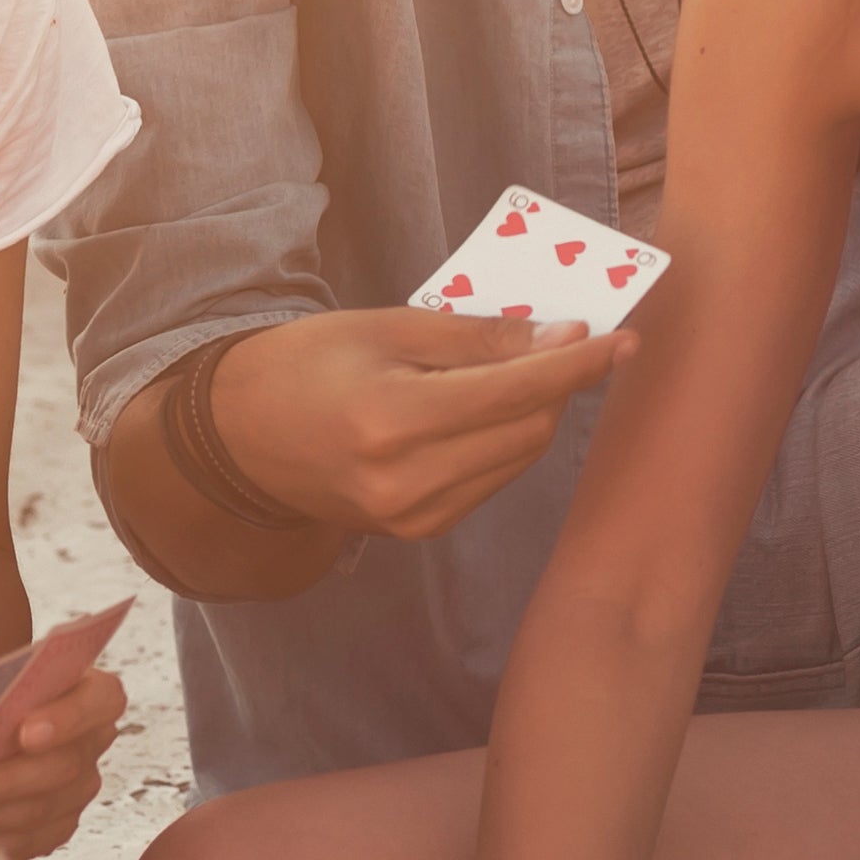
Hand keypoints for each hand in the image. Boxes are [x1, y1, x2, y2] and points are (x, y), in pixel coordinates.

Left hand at [0, 652, 127, 859]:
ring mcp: (74, 789)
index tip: (25, 732)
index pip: (100, 698)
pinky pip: (29, 840)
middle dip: (6, 781)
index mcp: (73, 688)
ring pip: (44, 808)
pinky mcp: (55, 829)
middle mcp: (85, 741)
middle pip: (65, 764)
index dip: (72, 715)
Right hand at [220, 309, 626, 543]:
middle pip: (527, 431)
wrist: (238, 439)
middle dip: (562, 384)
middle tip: (575, 339)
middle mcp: (405, 481)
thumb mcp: (386, 328)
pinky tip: (496, 408)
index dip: (576, 364)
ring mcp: (411, 516)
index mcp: (391, 420)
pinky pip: (489, 481)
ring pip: (516, 459)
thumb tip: (560, 336)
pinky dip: (507, 442)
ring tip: (534, 366)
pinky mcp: (416, 531)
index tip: (620, 338)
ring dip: (539, 412)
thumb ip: (477, 336)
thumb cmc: (306, 365)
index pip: (514, 392)